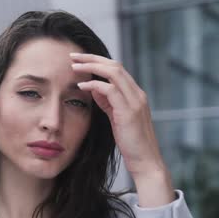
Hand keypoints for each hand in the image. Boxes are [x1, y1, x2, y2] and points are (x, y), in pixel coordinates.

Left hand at [69, 52, 174, 205]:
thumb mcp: (116, 118)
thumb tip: (93, 87)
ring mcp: (135, 102)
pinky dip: (95, 85)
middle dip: (92, 58)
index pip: (116, 69)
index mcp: (135, 94)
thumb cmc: (130, 143)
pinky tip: (81, 86)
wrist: (145, 162)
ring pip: (114, 73)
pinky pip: (111, 90)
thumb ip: (107, 102)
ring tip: (74, 66)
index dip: (97, 61)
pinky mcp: (129, 112)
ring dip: (92, 67)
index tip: (78, 59)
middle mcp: (137, 94)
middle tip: (73, 55)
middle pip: (115, 65)